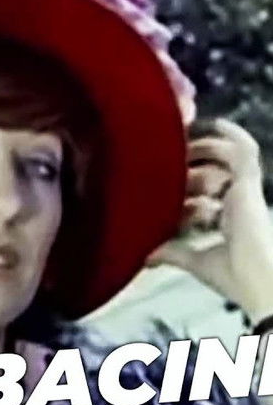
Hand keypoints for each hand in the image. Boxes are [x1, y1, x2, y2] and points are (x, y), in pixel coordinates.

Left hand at [147, 118, 272, 323]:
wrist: (258, 280)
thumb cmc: (233, 275)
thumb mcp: (196, 260)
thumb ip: (174, 252)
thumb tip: (147, 257)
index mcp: (230, 219)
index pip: (209, 194)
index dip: (189, 186)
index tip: (164, 182)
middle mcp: (239, 201)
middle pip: (217, 171)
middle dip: (194, 159)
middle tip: (168, 151)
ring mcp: (246, 191)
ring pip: (230, 156)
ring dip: (206, 146)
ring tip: (182, 136)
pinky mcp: (250, 185)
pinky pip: (242, 151)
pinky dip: (227, 136)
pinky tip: (209, 124)